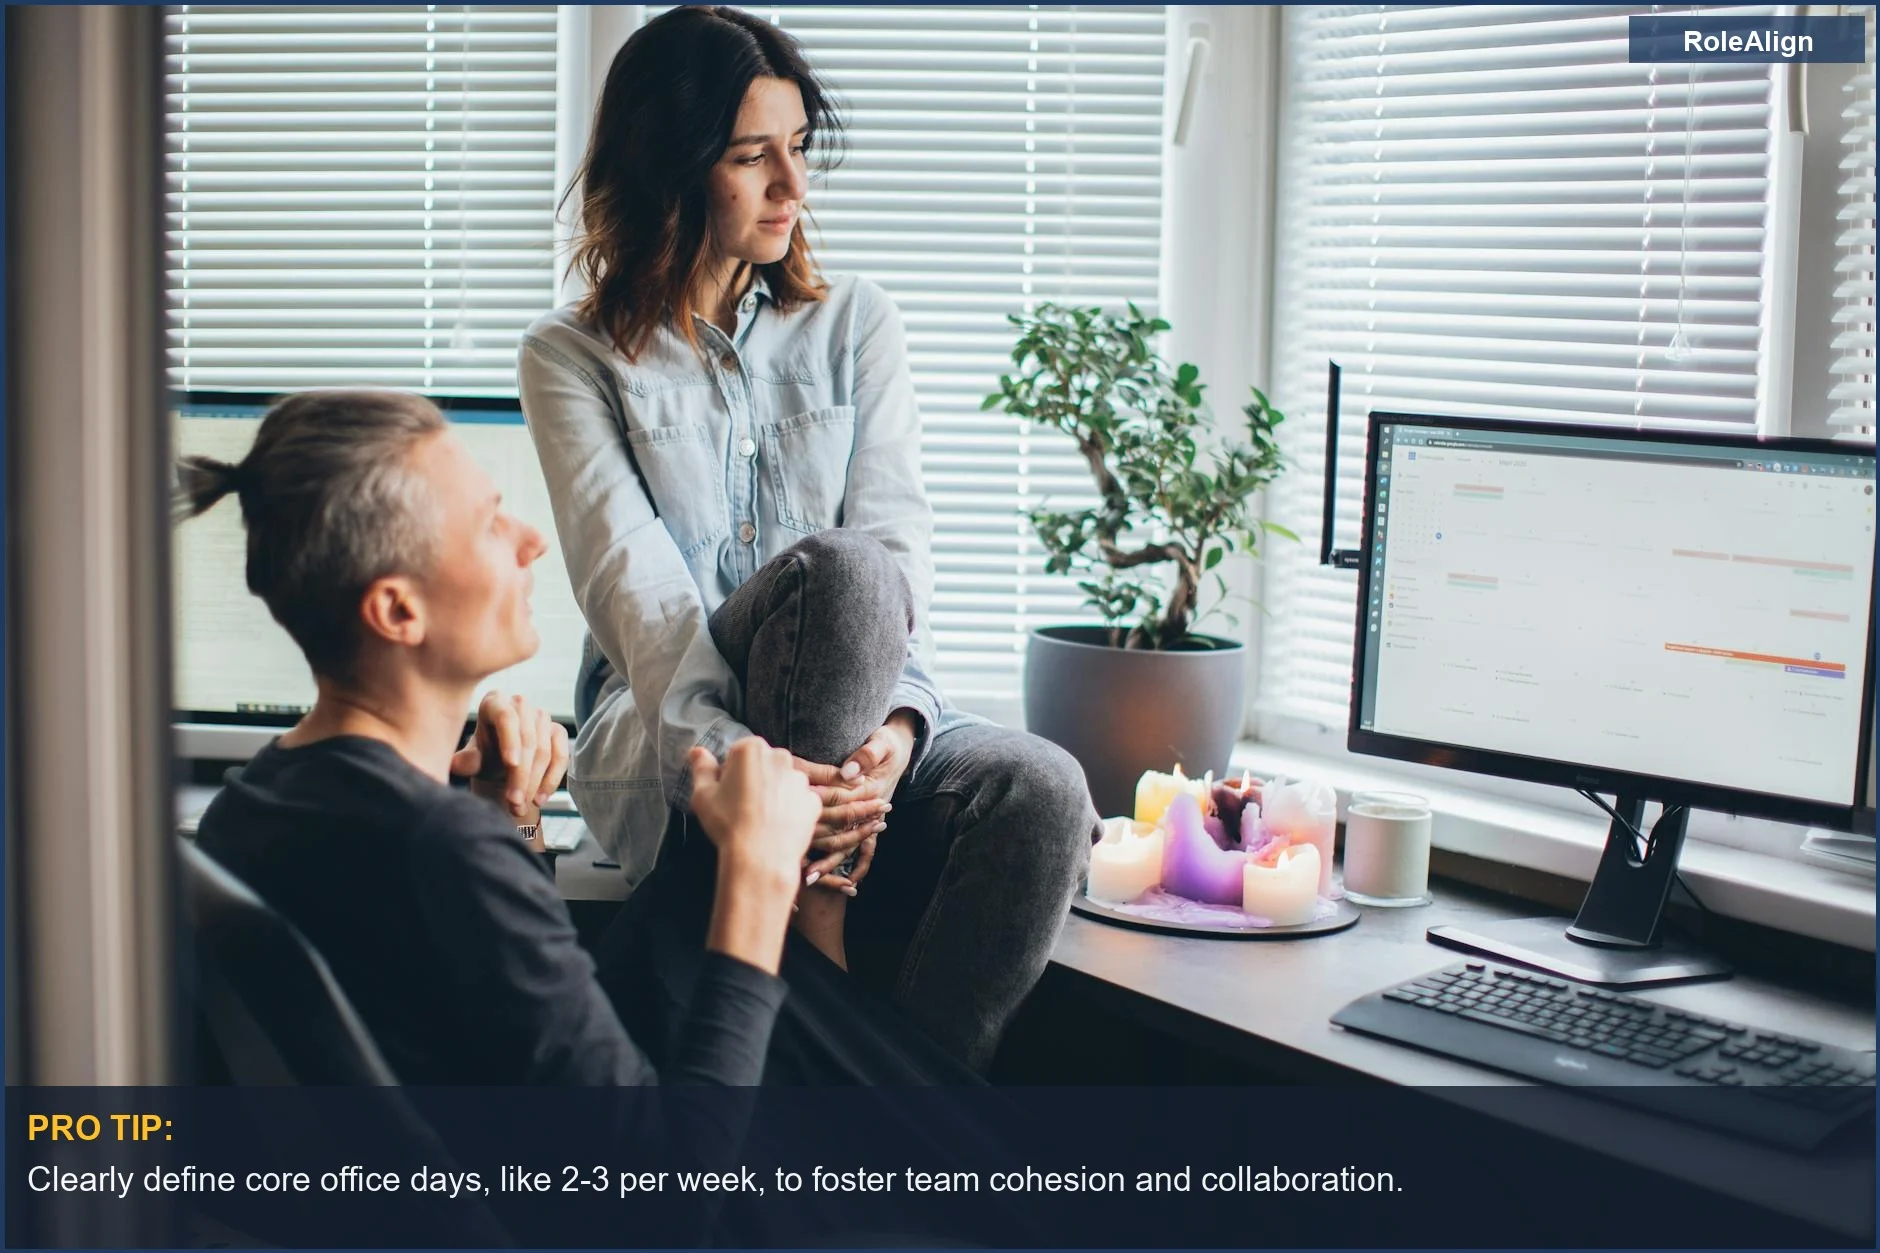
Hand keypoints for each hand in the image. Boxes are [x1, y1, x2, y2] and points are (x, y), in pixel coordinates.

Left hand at [453, 691, 568, 820]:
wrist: (501, 765)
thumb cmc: (484, 757)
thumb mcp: (472, 759)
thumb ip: (467, 761)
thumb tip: (455, 764)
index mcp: (494, 702)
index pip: (506, 717)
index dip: (510, 740)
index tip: (511, 765)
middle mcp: (520, 704)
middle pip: (527, 739)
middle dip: (521, 774)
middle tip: (513, 801)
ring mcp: (542, 716)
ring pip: (544, 751)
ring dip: (534, 783)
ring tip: (520, 806)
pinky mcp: (558, 731)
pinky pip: (561, 756)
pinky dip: (551, 780)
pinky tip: (540, 799)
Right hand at [689, 739, 817, 888]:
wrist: (760, 857)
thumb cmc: (728, 823)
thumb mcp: (703, 794)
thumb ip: (701, 768)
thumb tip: (697, 751)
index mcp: (751, 749)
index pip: (738, 755)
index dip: (730, 775)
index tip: (726, 795)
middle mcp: (780, 757)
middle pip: (763, 765)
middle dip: (753, 781)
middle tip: (741, 808)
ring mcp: (800, 779)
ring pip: (782, 783)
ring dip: (773, 795)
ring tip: (759, 820)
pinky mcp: (812, 801)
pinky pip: (798, 802)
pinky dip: (789, 811)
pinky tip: (776, 826)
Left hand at [793, 713, 917, 884]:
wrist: (901, 749)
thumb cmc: (888, 742)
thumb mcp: (883, 743)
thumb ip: (867, 755)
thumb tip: (847, 773)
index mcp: (867, 788)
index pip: (836, 799)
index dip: (813, 806)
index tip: (790, 816)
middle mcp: (867, 807)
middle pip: (838, 828)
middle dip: (816, 844)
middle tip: (793, 861)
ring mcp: (868, 818)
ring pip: (848, 844)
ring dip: (830, 863)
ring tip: (808, 879)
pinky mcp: (869, 823)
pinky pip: (867, 850)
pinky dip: (860, 868)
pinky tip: (848, 887)